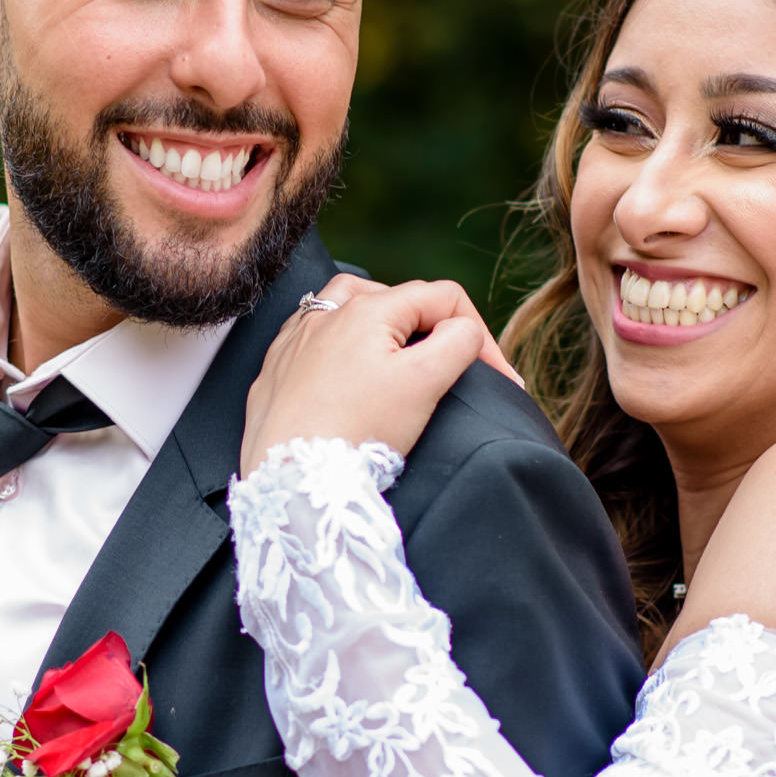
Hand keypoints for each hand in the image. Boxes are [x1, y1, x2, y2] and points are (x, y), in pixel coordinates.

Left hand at [240, 274, 522, 474]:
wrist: (290, 478)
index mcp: (368, 308)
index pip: (443, 298)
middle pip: (398, 300)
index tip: (498, 380)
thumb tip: (464, 330)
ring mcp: (296, 339)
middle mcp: (326, 313)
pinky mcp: (277, 369)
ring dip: (383, 326)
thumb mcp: (424, 383)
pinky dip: (342, 348)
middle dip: (434, 330)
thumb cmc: (358, 431)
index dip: (481, 336)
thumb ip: (458, 343)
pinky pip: (316, 340)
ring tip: (400, 355)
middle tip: (452, 371)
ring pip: (350, 309)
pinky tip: (349, 373)